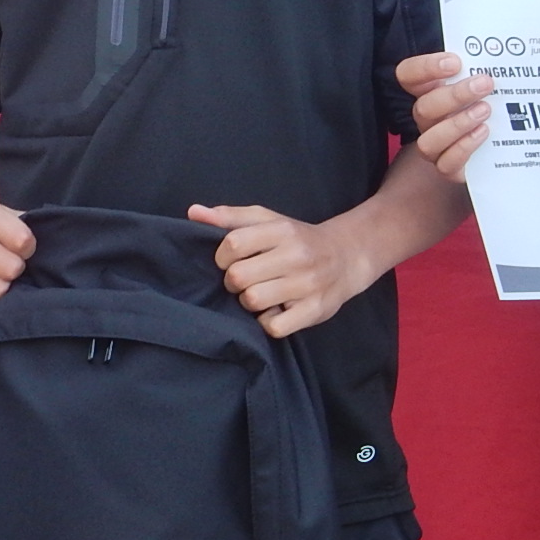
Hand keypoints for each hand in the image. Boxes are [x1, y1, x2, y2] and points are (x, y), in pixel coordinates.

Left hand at [188, 204, 375, 338]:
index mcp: (282, 230)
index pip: (233, 244)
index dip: (221, 257)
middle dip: (234, 282)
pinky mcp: (315, 310)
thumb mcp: (267, 220)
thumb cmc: (297, 238)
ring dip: (249, 302)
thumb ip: (229, 217)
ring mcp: (307, 284)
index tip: (229, 260)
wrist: (346, 256)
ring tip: (260, 294)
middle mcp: (296, 255)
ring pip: (253, 301)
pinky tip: (274, 310)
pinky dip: (268, 322)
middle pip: (238, 277)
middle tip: (244, 280)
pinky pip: (273, 326)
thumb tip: (193, 212)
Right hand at [397, 52, 493, 180]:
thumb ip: (484, 64)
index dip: (425, 68)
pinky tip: (484, 132)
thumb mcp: (486, 79)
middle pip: (422, 107)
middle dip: (454, 95)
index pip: (408, 74)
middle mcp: (427, 118)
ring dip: (457, 124)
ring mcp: (436, 144)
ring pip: (429, 140)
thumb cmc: (491, 101)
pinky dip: (464, 147)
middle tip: (485, 84)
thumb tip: (506, 41)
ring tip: (485, 110)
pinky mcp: (449, 168)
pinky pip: (445, 164)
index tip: (455, 62)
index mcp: (429, 90)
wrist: (503, 143)